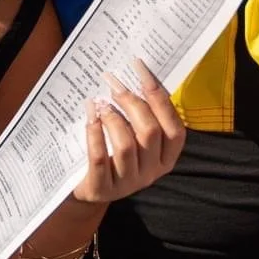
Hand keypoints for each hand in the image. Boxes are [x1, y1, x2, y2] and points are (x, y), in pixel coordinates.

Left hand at [70, 59, 184, 203]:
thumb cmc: (112, 153)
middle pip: (150, 132)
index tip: (140, 69)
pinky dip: (94, 134)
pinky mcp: (102, 189)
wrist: (84, 187)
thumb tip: (136, 74)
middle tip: (113, 84)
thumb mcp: (132, 136)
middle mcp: (151, 173)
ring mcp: (128, 184)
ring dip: (113, 118)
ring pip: (127, 145)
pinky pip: (100, 158)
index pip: (174, 128)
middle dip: (132, 102)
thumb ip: (140, 116)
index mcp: (166, 158)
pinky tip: (90, 116)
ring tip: (100, 103)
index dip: (159, 97)